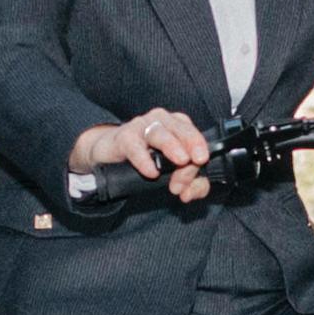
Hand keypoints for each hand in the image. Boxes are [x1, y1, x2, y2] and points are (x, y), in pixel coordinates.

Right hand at [72, 109, 213, 204]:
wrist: (111, 154)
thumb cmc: (146, 159)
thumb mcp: (172, 172)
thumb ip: (189, 183)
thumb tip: (190, 193)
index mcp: (179, 126)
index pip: (195, 135)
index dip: (200, 149)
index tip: (202, 163)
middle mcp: (162, 121)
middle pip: (181, 131)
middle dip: (191, 146)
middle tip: (197, 161)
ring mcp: (142, 126)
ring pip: (160, 134)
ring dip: (172, 147)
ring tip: (181, 161)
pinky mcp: (124, 137)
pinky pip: (135, 146)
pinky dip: (144, 159)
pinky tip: (151, 171)